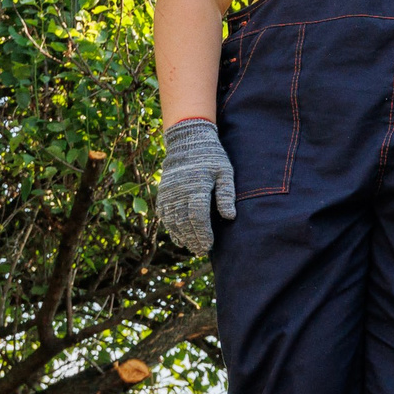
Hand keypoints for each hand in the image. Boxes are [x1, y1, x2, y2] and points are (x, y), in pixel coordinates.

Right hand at [158, 119, 234, 254]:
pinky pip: (164, 215)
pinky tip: (179, 238)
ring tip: (192, 247)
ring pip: (172, 222)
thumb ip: (227, 193)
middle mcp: (179, 192)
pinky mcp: (162, 194)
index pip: (198, 217)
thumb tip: (230, 216)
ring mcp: (168, 193)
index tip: (209, 245)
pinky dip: (171, 228)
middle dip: (193, 239)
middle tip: (202, 251)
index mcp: (196, 187)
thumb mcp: (225, 171)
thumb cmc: (211, 157)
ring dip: (182, 237)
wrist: (187, 141)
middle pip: (184, 223)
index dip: (203, 234)